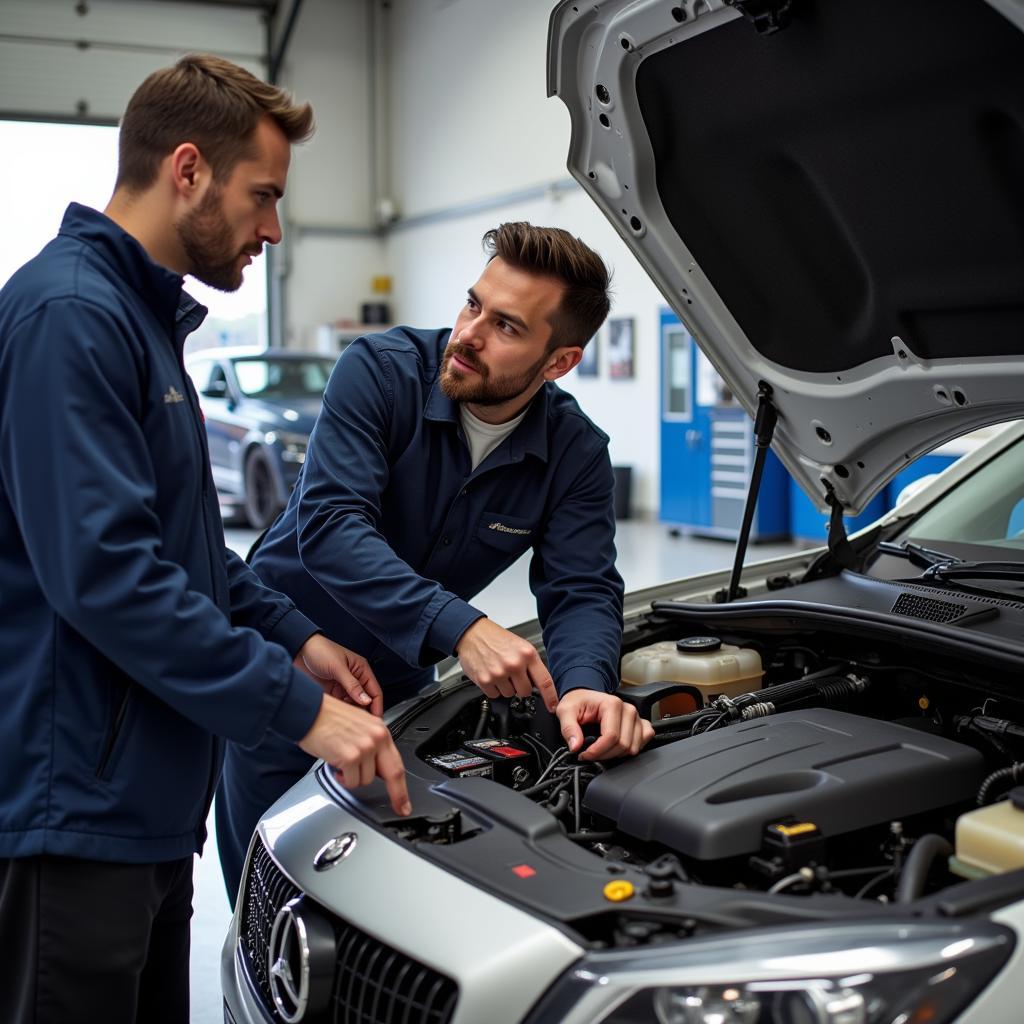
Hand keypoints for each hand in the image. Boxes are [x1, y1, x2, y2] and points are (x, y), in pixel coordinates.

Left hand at [294, 633, 382, 715]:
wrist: (299, 651)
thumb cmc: (320, 650)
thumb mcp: (338, 668)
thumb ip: (353, 685)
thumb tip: (366, 700)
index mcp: (361, 669)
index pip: (375, 692)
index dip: (377, 706)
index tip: (375, 720)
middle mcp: (354, 679)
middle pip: (365, 700)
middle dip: (365, 712)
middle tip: (361, 724)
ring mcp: (343, 686)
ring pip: (353, 705)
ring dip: (352, 713)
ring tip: (348, 721)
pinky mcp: (332, 692)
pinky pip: (341, 705)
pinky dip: (341, 711)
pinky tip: (339, 716)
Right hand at [299, 695, 410, 816]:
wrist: (309, 711)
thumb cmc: (329, 718)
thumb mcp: (360, 726)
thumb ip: (372, 745)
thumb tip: (377, 767)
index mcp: (380, 730)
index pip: (397, 762)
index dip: (403, 785)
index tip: (405, 801)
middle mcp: (376, 737)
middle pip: (394, 774)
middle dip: (398, 795)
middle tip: (401, 809)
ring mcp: (365, 747)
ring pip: (366, 780)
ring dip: (354, 777)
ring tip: (342, 762)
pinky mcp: (350, 757)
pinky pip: (351, 782)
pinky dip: (342, 778)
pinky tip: (335, 764)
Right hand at [454, 618, 557, 711]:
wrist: (473, 633)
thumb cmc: (497, 639)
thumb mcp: (521, 646)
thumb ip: (531, 665)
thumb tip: (539, 684)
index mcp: (527, 654)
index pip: (544, 681)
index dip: (550, 697)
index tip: (553, 706)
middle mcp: (514, 664)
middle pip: (525, 692)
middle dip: (520, 686)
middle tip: (513, 675)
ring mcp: (499, 673)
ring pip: (510, 694)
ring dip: (506, 687)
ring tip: (500, 671)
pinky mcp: (485, 680)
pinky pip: (495, 695)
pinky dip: (493, 688)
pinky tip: (491, 674)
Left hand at [555, 689, 654, 761]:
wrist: (585, 697)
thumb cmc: (578, 702)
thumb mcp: (566, 711)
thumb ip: (569, 728)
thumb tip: (575, 746)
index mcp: (612, 704)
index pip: (611, 736)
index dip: (597, 751)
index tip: (584, 755)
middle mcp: (628, 710)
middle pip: (623, 745)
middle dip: (604, 755)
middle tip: (590, 754)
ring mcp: (636, 717)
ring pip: (633, 748)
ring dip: (616, 755)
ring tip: (601, 750)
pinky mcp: (640, 724)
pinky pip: (644, 741)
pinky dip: (631, 749)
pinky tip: (617, 748)